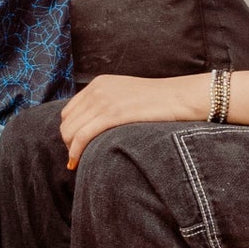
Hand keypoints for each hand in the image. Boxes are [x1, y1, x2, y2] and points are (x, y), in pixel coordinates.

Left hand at [59, 73, 208, 167]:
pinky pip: (82, 136)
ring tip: (78, 162)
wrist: (182, 97)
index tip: (76, 147)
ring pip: (71, 130)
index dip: (69, 131)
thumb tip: (95, 127)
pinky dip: (75, 151)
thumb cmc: (161, 103)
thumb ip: (110, 105)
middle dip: (68, 142)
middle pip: (67, 122)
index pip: (69, 111)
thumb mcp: (128, 96)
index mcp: (99, 84)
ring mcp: (104, 101)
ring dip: (70, 149)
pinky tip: (76, 163)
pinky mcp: (113, 114)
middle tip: (77, 158)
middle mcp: (97, 89)